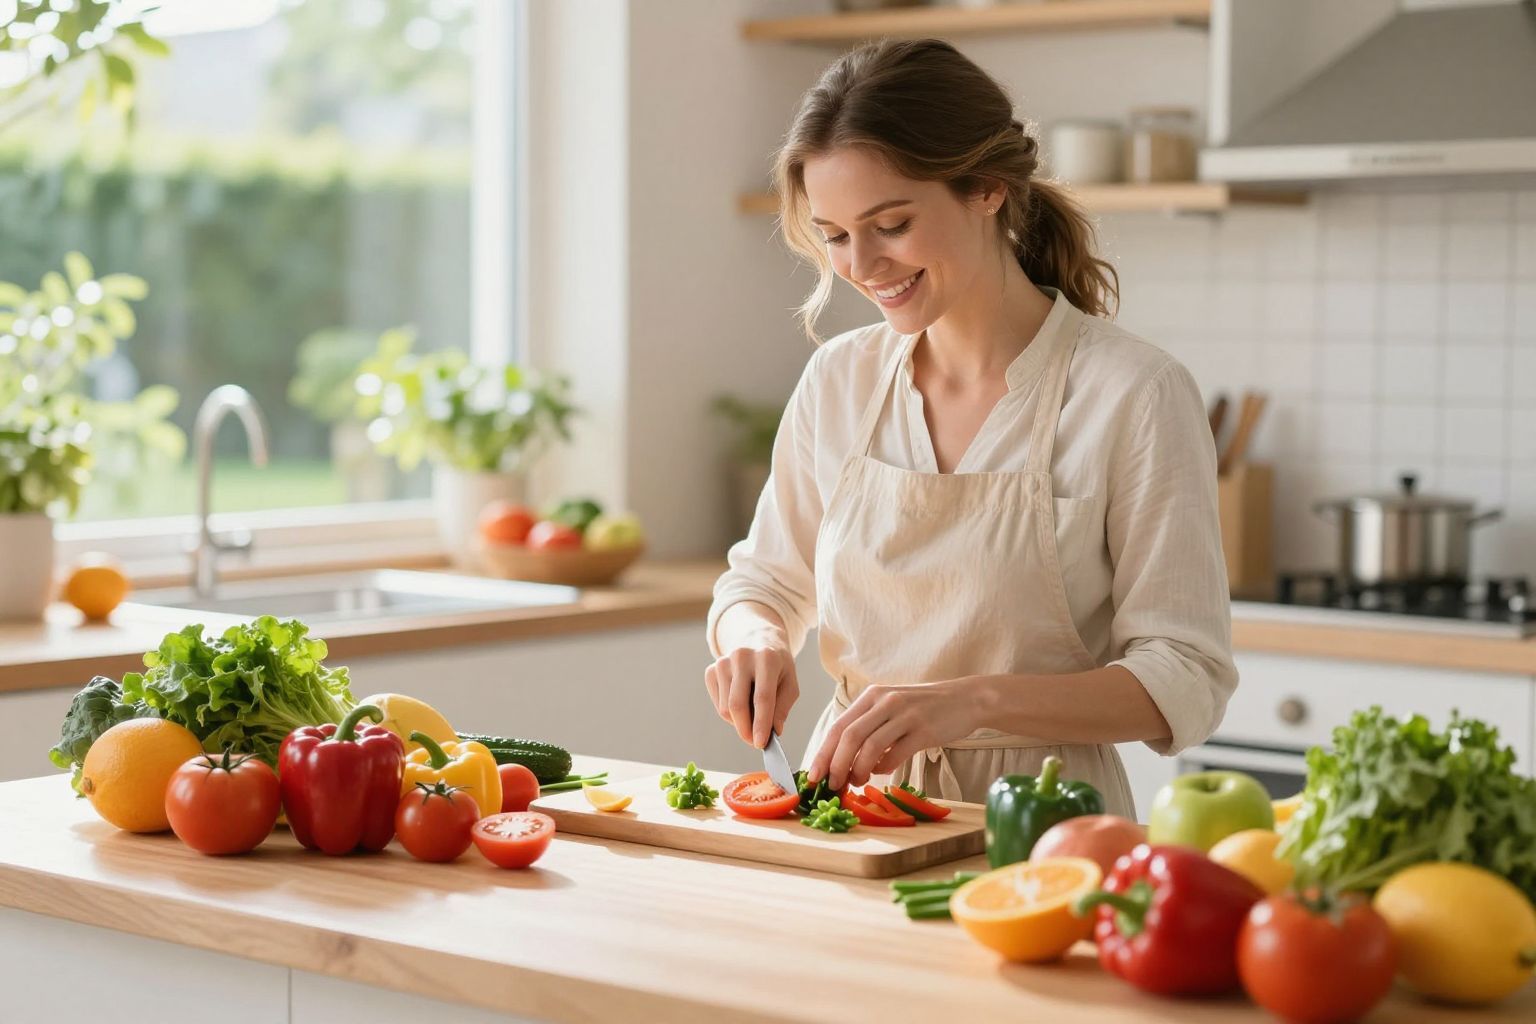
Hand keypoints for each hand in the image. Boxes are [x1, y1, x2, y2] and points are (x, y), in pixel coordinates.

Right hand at [704, 637, 798, 748]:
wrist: (757, 640)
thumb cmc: (777, 667)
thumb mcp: (790, 683)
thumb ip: (783, 707)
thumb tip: (774, 731)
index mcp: (766, 658)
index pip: (762, 697)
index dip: (761, 723)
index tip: (761, 744)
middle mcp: (742, 657)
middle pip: (737, 704)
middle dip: (745, 730)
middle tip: (755, 742)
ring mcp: (722, 662)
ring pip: (726, 708)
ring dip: (740, 722)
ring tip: (753, 718)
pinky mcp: (711, 670)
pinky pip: (718, 704)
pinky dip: (730, 714)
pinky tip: (742, 704)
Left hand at [806, 678, 980, 790]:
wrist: (965, 699)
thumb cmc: (923, 708)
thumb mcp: (890, 708)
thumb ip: (867, 726)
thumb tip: (841, 760)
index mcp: (871, 696)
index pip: (838, 726)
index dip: (822, 753)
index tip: (813, 776)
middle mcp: (885, 701)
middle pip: (849, 736)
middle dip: (836, 765)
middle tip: (833, 786)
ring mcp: (905, 714)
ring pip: (869, 746)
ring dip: (858, 769)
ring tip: (857, 781)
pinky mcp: (924, 729)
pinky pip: (896, 753)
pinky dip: (884, 767)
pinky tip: (883, 771)